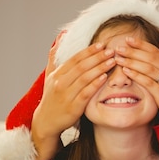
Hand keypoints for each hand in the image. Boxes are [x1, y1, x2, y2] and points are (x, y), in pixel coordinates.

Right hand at [31, 32, 115, 159]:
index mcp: (57, 74)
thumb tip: (60, 38)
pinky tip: (104, 78)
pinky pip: (86, 93)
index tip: (101, 45)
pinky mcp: (73, 106)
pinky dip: (95, 84)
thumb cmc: (52, 97)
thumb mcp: (49, 77)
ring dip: (99, 68)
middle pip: (81, 66)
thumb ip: (54, 58)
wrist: (46, 121)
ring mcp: (66, 95)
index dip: (89, 51)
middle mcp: (60, 83)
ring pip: (84, 78)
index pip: (75, 59)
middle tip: (111, 51)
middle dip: (97, 57)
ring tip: (112, 61)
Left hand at [114, 36, 158, 120]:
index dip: (142, 44)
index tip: (128, 39)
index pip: (156, 51)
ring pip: (149, 68)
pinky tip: (126, 72)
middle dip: (134, 51)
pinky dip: (136, 75)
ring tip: (119, 58)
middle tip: (119, 48)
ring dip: (132, 62)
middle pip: (151, 58)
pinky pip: (148, 82)